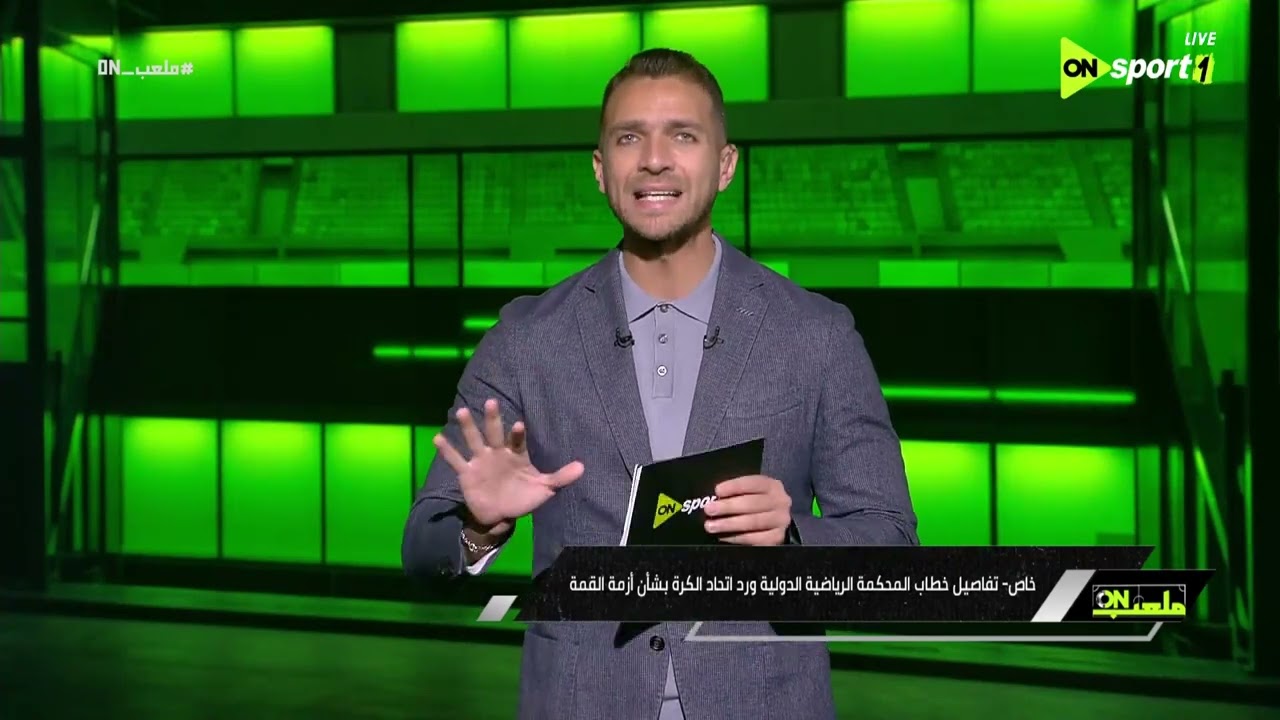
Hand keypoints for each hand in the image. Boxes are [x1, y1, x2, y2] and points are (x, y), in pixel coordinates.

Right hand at [434, 399, 584, 531]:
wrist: (500, 515)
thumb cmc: (523, 497)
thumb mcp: (544, 489)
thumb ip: (561, 478)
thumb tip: (583, 467)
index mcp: (516, 454)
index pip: (517, 441)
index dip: (517, 434)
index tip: (519, 424)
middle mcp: (497, 453)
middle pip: (494, 433)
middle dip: (492, 419)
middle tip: (491, 402)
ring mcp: (480, 461)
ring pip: (473, 440)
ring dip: (468, 427)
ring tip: (462, 411)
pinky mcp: (467, 473)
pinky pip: (455, 459)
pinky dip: (446, 450)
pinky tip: (437, 438)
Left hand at [703, 475, 792, 545]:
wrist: (775, 520)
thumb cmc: (756, 503)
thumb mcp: (750, 491)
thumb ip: (735, 492)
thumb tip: (714, 497)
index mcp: (772, 485)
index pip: (753, 483)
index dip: (734, 486)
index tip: (717, 491)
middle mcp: (780, 502)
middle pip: (752, 503)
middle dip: (728, 507)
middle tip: (709, 510)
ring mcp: (780, 521)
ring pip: (753, 522)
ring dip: (729, 524)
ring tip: (711, 526)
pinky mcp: (777, 538)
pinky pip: (755, 539)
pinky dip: (737, 538)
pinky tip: (723, 537)